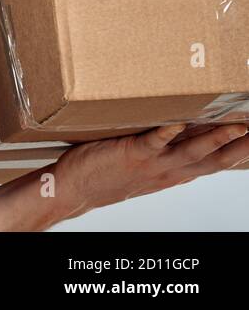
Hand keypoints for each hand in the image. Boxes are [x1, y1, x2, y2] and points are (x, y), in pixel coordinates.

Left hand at [48, 120, 248, 221]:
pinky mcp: (131, 153)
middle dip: (240, 145)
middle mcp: (170, 171)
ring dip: (215, 138)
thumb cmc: (108, 173)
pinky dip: (166, 132)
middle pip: (214, 159)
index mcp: (176, 173)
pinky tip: (177, 120)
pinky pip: (153, 142)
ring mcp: (153, 164)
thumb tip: (181, 128)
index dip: (241, 151)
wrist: (77, 189)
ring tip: (237, 125)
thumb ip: (166, 151)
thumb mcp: (147, 167)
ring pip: (192, 152)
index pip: (217, 162)